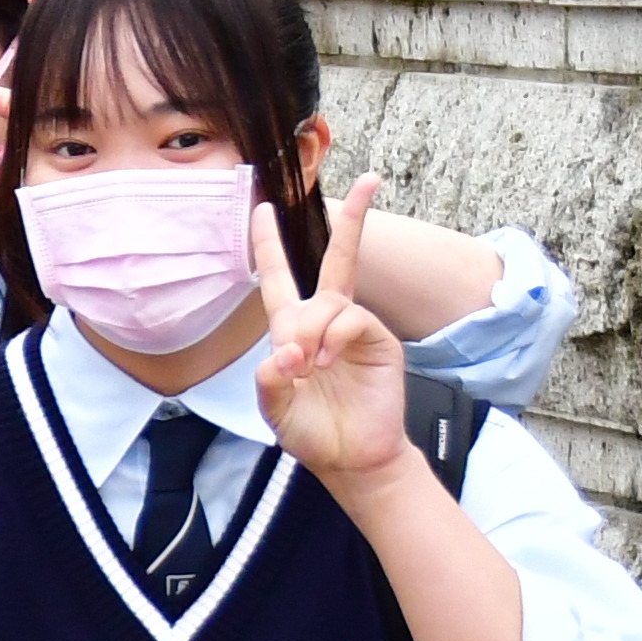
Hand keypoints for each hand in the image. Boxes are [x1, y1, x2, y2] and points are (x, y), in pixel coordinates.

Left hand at [253, 175, 416, 492]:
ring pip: (329, 301)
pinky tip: (326, 362)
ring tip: (307, 366)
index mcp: (292, 331)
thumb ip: (269, 380)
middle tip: (369, 180)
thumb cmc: (312, 433)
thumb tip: (285, 352)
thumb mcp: (275, 409)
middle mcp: (325, 322)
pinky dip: (334, 337)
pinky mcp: (379, 341)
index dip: (267, 244)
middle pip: (336, 259)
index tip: (262, 208)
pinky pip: (352, 319)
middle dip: (353, 220)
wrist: (351, 459)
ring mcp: (354, 329)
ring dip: (311, 329)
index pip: (277, 278)